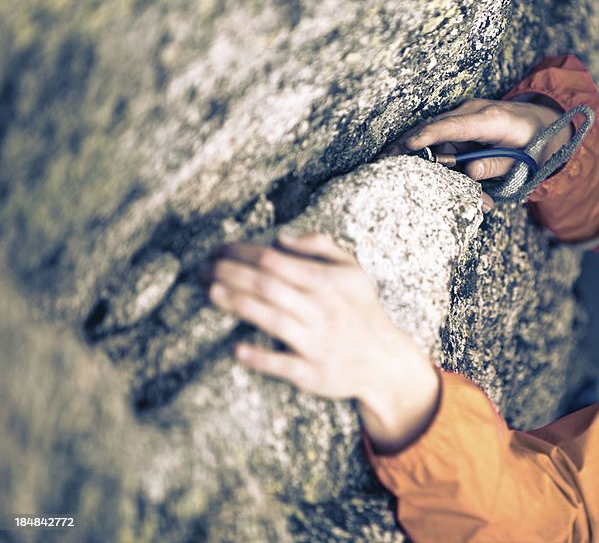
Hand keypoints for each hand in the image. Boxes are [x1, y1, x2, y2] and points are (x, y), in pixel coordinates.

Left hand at [206, 231, 439, 452]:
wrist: (382, 360)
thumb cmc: (360, 309)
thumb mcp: (352, 270)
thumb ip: (320, 247)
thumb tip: (281, 237)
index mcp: (327, 282)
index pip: (276, 261)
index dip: (243, 253)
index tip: (219, 249)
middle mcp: (320, 310)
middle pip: (268, 286)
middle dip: (231, 273)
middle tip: (203, 267)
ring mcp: (316, 342)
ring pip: (272, 319)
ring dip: (240, 304)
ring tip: (211, 291)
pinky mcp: (312, 373)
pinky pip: (283, 364)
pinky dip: (260, 357)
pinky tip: (236, 348)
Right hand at [391, 98, 573, 208]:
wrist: (548, 121)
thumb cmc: (540, 143)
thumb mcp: (526, 161)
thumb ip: (498, 166)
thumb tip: (470, 172)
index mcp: (492, 120)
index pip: (453, 126)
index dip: (428, 136)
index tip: (406, 146)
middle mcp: (476, 111)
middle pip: (436, 126)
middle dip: (411, 144)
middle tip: (386, 161)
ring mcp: (469, 112)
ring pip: (436, 131)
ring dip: (423, 151)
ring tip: (397, 163)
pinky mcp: (465, 119)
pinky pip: (443, 133)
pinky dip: (432, 147)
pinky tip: (417, 160)